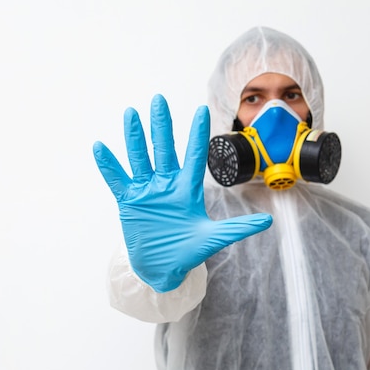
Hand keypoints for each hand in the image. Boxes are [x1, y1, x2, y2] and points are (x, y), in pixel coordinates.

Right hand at [93, 94, 272, 291]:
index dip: (198, 133)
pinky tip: (101, 147)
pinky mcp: (129, 201)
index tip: (202, 109)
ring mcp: (147, 191)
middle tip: (159, 99)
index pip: (195, 156)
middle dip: (161, 125)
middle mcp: (167, 184)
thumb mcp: (214, 239)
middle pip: (164, 149)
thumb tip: (268, 220)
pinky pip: (117, 179)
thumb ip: (238, 228)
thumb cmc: (188, 252)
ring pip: (140, 158)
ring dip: (135, 137)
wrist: (162, 269)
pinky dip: (109, 165)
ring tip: (131, 113)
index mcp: (188, 189)